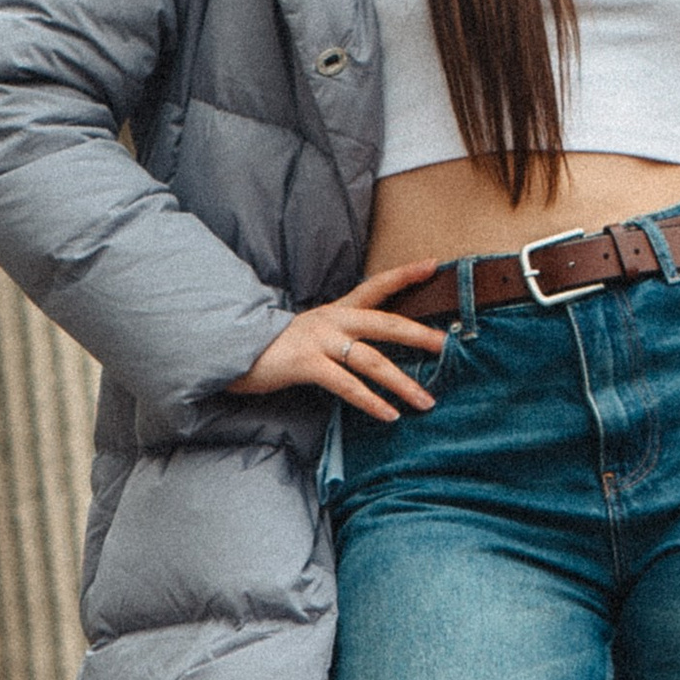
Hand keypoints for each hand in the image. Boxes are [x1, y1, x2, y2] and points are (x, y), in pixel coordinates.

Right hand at [228, 260, 449, 422]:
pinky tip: (389, 414)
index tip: (434, 264)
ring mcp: (319, 340)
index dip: (405, 274)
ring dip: (402, 383)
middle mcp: (332, 319)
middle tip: (446, 345)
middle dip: (418, 334)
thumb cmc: (279, 348)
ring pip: (371, 360)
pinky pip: (346, 385)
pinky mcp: (306, 363)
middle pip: (384, 322)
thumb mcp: (315, 333)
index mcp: (336, 310)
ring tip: (426, 401)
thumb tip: (377, 354)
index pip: (376, 286)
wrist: (233, 351)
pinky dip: (370, 401)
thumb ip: (343, 336)